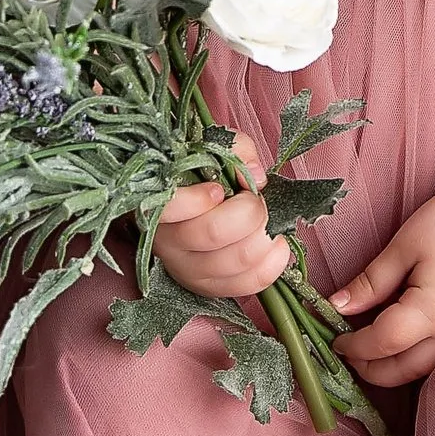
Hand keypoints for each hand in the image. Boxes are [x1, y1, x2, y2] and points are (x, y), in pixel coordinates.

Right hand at [153, 159, 292, 300]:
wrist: (194, 204)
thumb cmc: (200, 177)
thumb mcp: (213, 147)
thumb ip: (236, 150)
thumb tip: (256, 176)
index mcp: (159, 204)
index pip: (170, 208)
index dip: (198, 198)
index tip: (217, 188)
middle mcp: (168, 243)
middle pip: (214, 233)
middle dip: (250, 210)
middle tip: (256, 200)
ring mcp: (188, 270)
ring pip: (237, 260)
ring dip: (264, 235)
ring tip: (266, 220)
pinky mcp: (210, 287)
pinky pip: (249, 282)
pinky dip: (272, 262)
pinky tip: (275, 244)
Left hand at [328, 180, 434, 387]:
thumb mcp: (405, 245)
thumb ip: (371, 282)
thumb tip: (337, 307)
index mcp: (430, 314)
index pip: (380, 345)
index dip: (352, 346)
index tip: (332, 335)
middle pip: (400, 371)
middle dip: (367, 367)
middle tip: (343, 348)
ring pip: (420, 368)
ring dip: (390, 365)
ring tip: (366, 344)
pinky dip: (411, 355)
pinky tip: (398, 335)